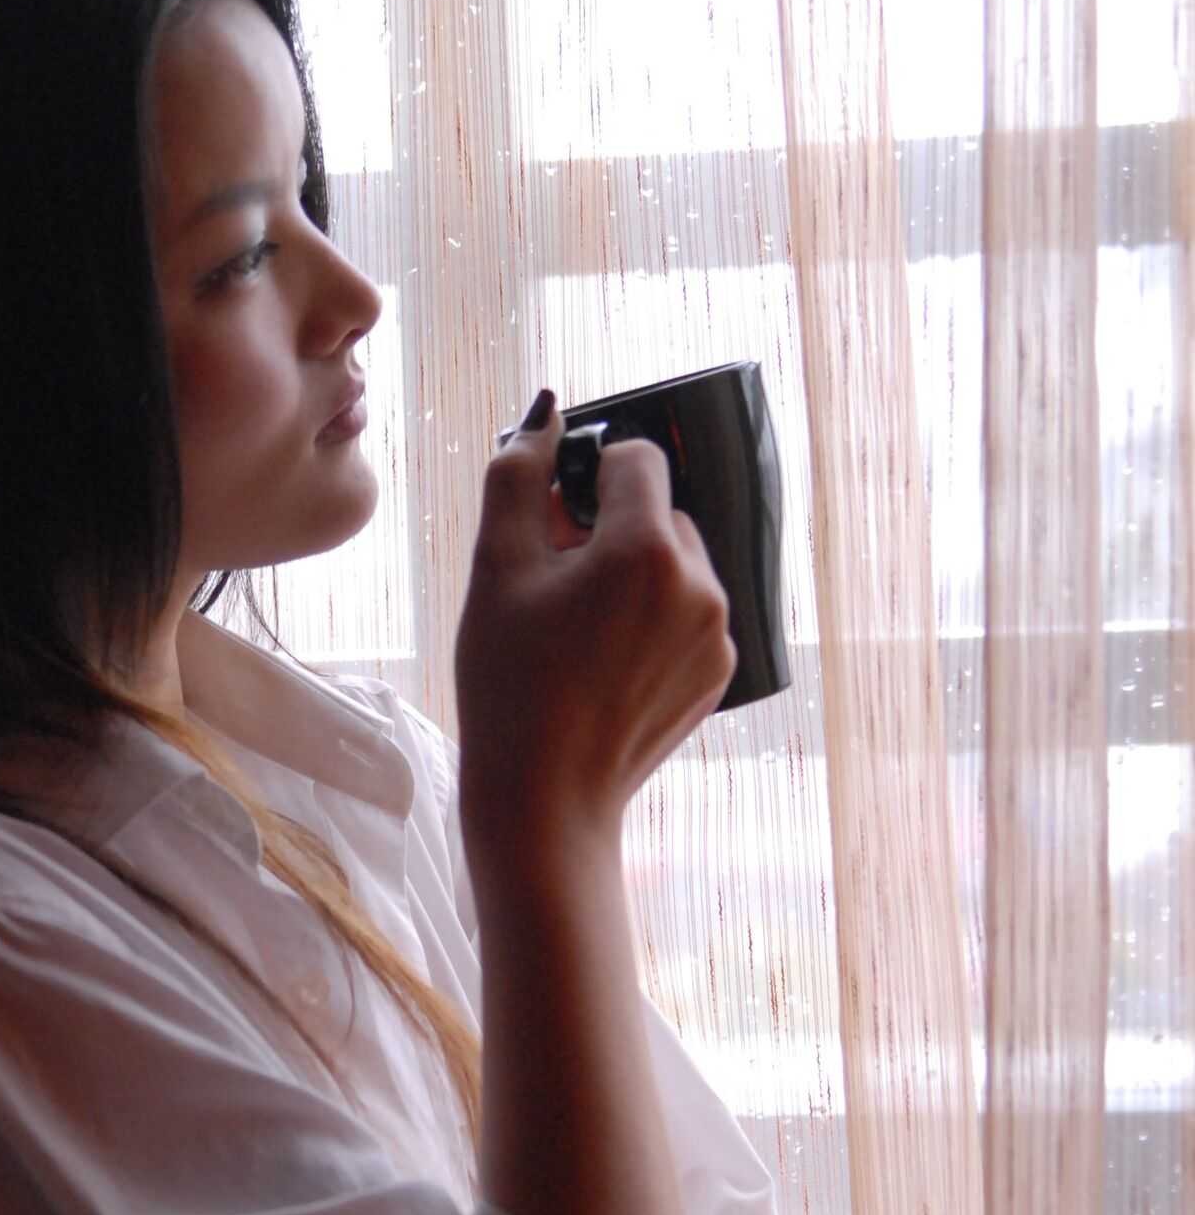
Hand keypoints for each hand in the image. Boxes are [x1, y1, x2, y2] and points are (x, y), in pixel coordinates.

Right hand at [456, 394, 735, 857]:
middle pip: (658, 513)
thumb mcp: (495, 568)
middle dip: (609, 531)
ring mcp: (718, 634)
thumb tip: (544, 416)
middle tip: (552, 585)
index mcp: (648, 550)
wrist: (543, 798)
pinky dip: (650, 622)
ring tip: (577, 631)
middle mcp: (700, 585)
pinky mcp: (719, 673)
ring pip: (675, 565)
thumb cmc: (510, 685)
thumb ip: (516, 475)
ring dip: (632, 576)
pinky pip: (687, 615)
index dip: (586, 478)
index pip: (636, 458)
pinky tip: (603, 664)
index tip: (551, 522)